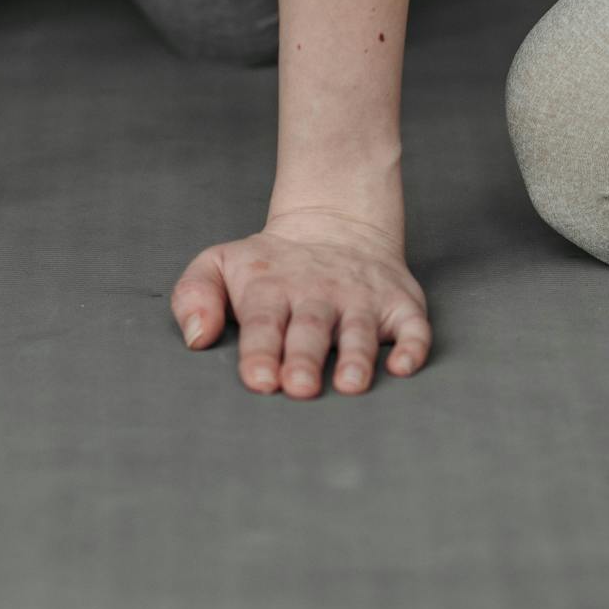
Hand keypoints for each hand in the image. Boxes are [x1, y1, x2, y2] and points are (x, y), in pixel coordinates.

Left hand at [171, 207, 430, 397]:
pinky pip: (414, 325)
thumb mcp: (219, 262)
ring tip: (350, 384)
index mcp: (271, 289)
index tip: (259, 380)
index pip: (263, 322)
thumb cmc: (271, 262)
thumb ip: (194, 295)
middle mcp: (318, 294)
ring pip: (360, 329)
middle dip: (304, 358)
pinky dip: (414, 346)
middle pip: (310, 328)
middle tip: (299, 388)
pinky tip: (404, 367)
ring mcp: (362, 298)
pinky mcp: (400, 303)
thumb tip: (196, 338)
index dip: (260, 351)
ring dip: (357, 356)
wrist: (337, 220)